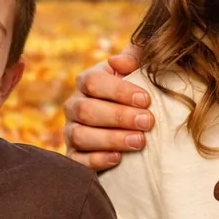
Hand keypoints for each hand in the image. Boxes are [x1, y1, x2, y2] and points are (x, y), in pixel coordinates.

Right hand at [63, 44, 154, 169]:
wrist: (129, 128)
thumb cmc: (134, 96)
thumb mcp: (136, 73)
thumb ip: (134, 59)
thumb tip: (120, 61)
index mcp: (86, 82)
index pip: (93, 82)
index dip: (119, 90)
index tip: (146, 99)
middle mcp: (74, 106)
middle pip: (86, 110)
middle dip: (119, 116)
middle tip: (148, 122)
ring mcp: (71, 131)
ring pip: (80, 135)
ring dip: (111, 138)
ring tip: (139, 141)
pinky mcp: (73, 156)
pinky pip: (77, 160)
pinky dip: (97, 160)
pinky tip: (118, 158)